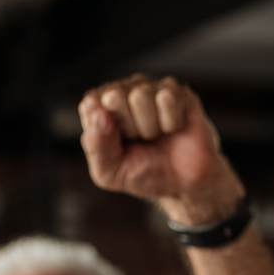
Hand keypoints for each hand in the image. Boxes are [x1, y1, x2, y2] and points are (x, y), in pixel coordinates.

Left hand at [79, 74, 244, 226]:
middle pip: (114, 96)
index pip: (91, 105)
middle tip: (140, 141)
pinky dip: (170, 123)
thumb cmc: (144, 174)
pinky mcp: (177, 91)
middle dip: (129, 128)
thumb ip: (96, 148)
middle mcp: (124, 91)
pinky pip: (167, 99)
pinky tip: (173, 129)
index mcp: (101, 107)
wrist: (183, 186)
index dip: (105, 132)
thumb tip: (98, 114)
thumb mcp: (110, 173)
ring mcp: (151, 88)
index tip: (119, 146)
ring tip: (157, 137)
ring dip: (150, 128)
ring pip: (140, 96)